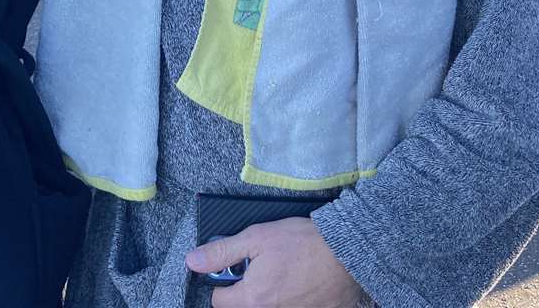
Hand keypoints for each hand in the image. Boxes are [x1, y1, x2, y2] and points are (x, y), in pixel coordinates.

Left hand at [186, 216, 362, 306]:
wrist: (346, 251)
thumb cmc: (302, 242)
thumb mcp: (256, 238)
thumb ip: (221, 252)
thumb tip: (192, 262)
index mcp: (252, 299)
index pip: (219, 301)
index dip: (222, 282)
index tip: (234, 268)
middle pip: (242, 307)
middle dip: (245, 291)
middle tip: (259, 268)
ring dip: (268, 295)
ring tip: (282, 273)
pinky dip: (291, 298)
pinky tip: (299, 282)